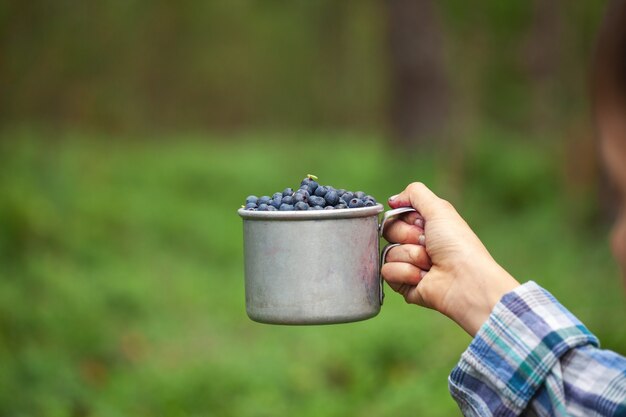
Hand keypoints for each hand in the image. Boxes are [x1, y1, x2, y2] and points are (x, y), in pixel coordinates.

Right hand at [381, 182, 519, 335]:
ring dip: (410, 256)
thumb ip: (415, 194)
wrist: (465, 280)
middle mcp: (417, 244)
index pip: (397, 215)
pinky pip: (387, 272)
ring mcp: (410, 265)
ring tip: (429, 264)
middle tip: (427, 244)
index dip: (407, 219)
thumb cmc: (458, 245)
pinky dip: (406, 273)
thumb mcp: (440, 209)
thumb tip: (392, 199)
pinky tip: (423, 277)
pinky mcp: (404, 284)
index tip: (423, 224)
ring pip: (388, 252)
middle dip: (407, 237)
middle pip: (389, 232)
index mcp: (425, 226)